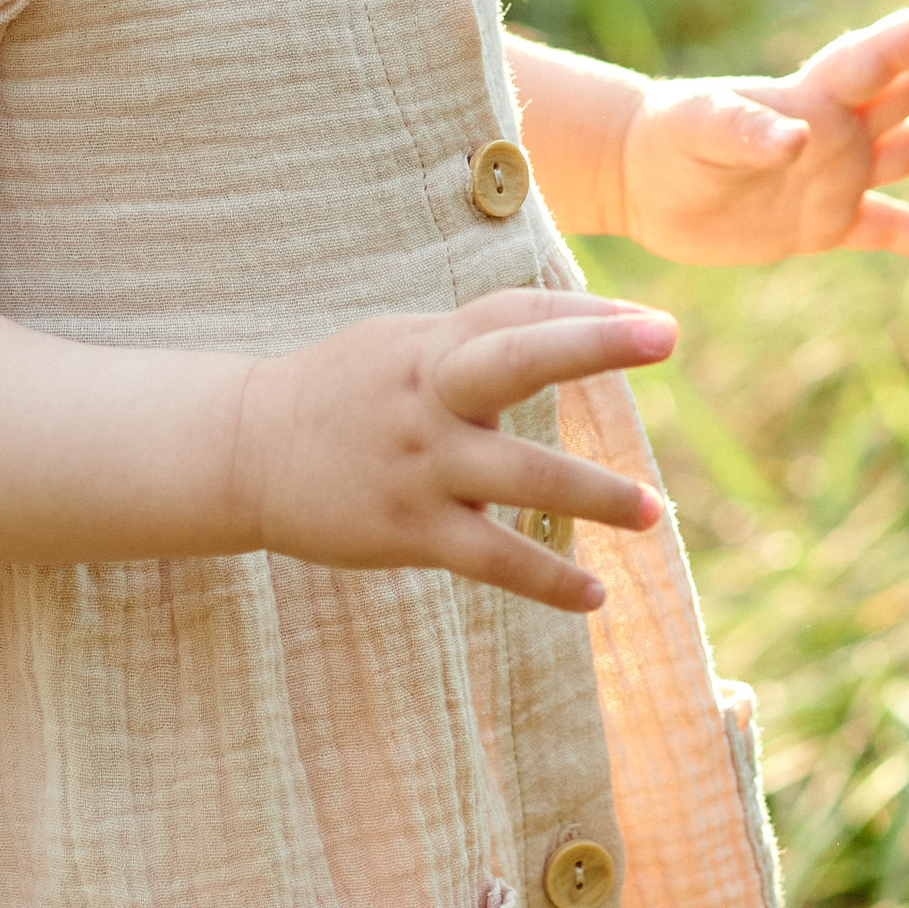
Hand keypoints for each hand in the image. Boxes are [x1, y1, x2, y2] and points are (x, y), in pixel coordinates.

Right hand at [230, 288, 672, 615]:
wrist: (244, 450)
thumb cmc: (344, 393)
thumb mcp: (404, 345)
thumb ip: (478, 342)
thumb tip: (574, 330)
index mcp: (432, 343)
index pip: (520, 313)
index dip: (589, 315)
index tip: (655, 325)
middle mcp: (430, 394)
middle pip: (517, 357)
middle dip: (592, 345)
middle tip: (664, 336)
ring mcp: (421, 462)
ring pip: (522, 476)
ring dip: (595, 494)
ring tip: (652, 512)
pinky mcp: (408, 528)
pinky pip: (491, 558)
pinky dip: (547, 578)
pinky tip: (593, 594)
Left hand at [616, 0, 908, 268]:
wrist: (644, 184)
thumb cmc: (668, 140)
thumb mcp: (699, 129)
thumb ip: (747, 131)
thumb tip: (796, 142)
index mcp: (812, 95)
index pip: (878, 57)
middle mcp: (837, 128)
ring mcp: (837, 174)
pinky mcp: (825, 222)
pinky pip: (890, 230)